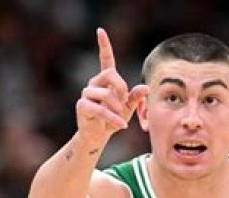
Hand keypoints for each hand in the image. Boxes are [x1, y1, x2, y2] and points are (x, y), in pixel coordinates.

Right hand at [76, 28, 148, 147]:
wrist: (98, 136)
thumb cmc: (113, 119)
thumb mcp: (128, 108)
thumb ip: (136, 97)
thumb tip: (146, 87)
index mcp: (105, 80)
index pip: (105, 59)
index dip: (104, 45)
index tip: (100, 30)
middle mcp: (94, 83)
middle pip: (110, 74)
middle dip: (122, 88)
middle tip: (124, 103)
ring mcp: (86, 94)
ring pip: (107, 94)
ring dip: (118, 108)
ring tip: (120, 118)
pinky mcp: (82, 106)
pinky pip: (101, 110)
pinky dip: (113, 119)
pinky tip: (122, 126)